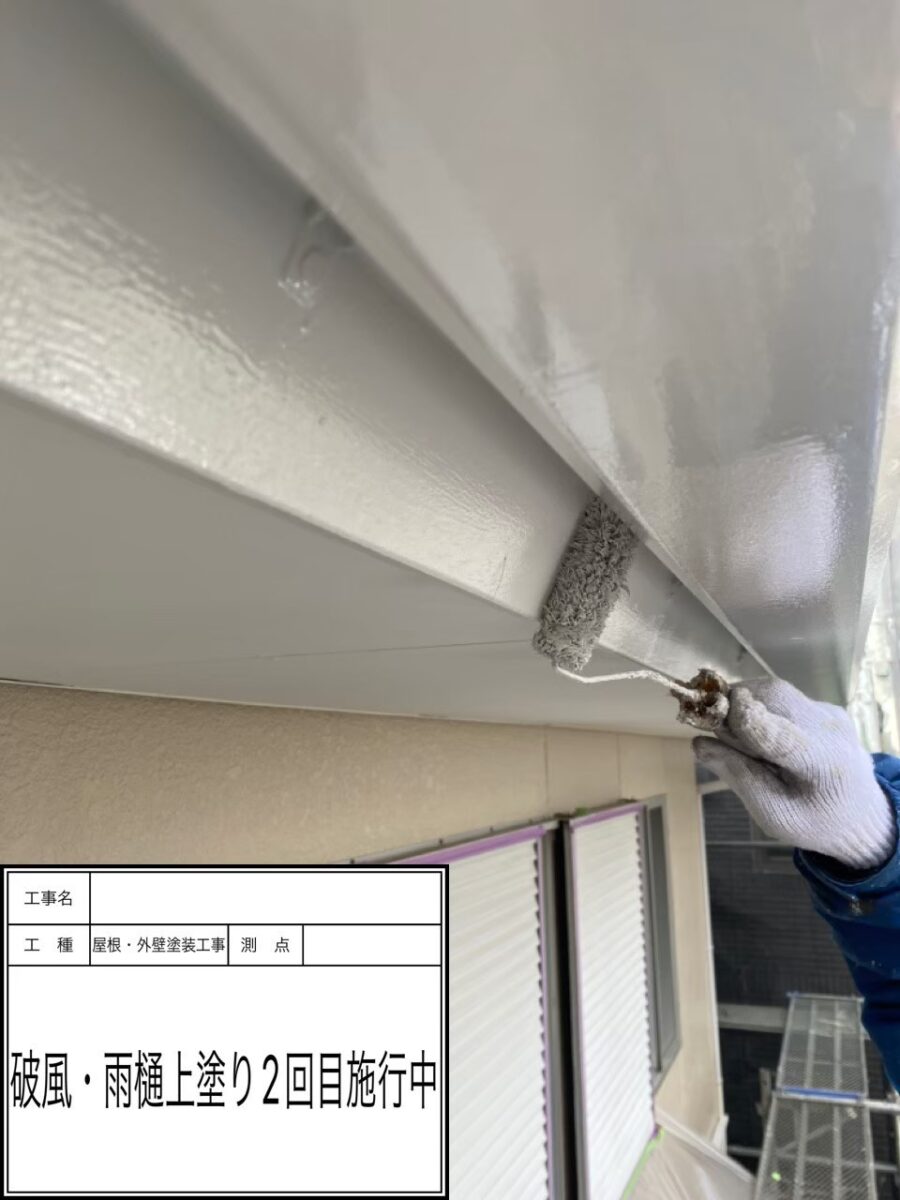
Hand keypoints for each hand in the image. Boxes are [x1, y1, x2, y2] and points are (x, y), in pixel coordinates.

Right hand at [693, 678, 895, 869]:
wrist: (861, 814)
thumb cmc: (814, 820)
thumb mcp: (773, 814)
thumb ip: (738, 777)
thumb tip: (699, 743)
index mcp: (821, 764)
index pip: (778, 733)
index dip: (743, 718)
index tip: (708, 713)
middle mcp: (830, 729)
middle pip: (773, 697)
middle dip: (733, 704)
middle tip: (711, 725)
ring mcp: (830, 713)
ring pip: (774, 691)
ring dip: (744, 703)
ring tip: (736, 732)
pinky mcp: (825, 707)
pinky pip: (782, 697)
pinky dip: (759, 707)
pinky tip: (761, 733)